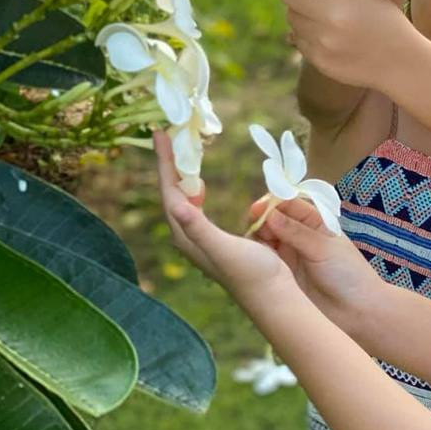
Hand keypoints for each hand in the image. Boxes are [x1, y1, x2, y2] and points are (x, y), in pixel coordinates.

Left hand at [154, 132, 293, 309]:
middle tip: (167, 135)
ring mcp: (199, 238)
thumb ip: (198, 227)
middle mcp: (188, 235)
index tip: (160, 134)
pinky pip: (196, 206)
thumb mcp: (223, 248)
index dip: (165, 161)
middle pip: (171, 192)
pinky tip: (200, 186)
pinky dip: (194, 189)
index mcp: (187, 234)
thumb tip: (176, 205)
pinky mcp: (213, 239)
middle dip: (169, 163)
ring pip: (182, 198)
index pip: (169, 191)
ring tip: (180, 154)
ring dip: (180, 175)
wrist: (270, 295)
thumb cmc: (250, 272)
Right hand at [252, 197, 382, 333]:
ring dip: (256, 237)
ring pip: (263, 238)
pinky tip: (251, 258)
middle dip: (261, 219)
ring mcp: (287, 254)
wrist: (357, 312)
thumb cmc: (348, 274)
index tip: (258, 209)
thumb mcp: (324, 249)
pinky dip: (255, 256)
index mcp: (314, 221)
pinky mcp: (279, 274)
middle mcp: (298, 235)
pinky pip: (262, 260)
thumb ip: (297, 232)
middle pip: (271, 219)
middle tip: (254, 226)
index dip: (272, 203)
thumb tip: (270, 215)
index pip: (289, 203)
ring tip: (253, 243)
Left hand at [278, 0, 408, 87]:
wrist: (400, 61)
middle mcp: (331, 17)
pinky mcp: (319, 60)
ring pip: (291, 17)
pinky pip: (297, 39)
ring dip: (300, 12)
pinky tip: (326, 34)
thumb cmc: (384, 19)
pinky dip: (306, 34)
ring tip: (322, 15)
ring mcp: (323, 41)